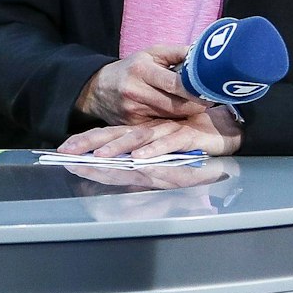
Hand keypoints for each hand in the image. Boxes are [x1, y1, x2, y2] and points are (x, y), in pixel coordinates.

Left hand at [57, 104, 242, 159]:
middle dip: (91, 144)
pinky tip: (140, 158)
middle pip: (116, 136)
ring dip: (119, 148)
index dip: (87, 140)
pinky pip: (170, 144)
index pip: (110, 134)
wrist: (230, 125)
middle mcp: (152, 129)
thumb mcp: (165, 145)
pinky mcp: (189, 136)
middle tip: (67, 153)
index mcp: (143, 130)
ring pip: (139, 139)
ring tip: (99, 157)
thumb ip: (146, 152)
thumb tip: (119, 167)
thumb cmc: (196, 135)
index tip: (62, 149)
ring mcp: (169, 131)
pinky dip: (155, 151)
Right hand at [75, 47, 208, 125]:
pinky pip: (161, 127)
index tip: (211, 90)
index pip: (175, 84)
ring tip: (196, 107)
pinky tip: (178, 117)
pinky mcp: (133, 126)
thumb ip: (178, 53)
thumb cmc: (132, 68)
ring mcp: (133, 111)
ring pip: (171, 118)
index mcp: (142, 70)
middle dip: (196, 105)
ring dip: (187, 114)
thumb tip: (204, 53)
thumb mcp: (151, 53)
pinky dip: (172, 123)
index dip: (196, 90)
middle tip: (209, 100)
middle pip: (176, 106)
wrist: (98, 88)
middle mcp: (135, 91)